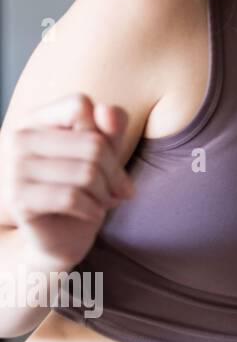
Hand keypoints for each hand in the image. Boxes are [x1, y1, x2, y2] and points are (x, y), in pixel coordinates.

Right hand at [1, 93, 133, 270]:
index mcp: (34, 120)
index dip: (107, 134)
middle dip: (115, 172)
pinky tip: (93, 214)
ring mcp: (13, 168)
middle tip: (118, 190)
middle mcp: (17, 138)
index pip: (79, 105)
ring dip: (106, 193)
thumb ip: (110, 129)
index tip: (112, 160)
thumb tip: (108, 110)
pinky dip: (93, 208)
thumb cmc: (83, 188)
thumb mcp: (103, 154)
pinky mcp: (19, 199)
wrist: (59, 236)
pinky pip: (72, 197)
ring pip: (86, 172)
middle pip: (92, 143)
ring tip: (104, 202)